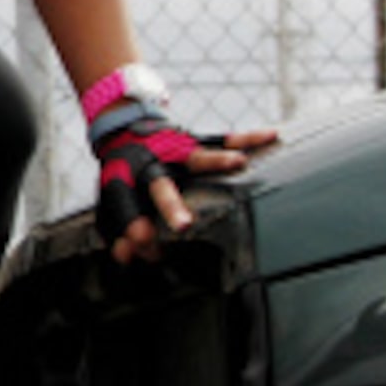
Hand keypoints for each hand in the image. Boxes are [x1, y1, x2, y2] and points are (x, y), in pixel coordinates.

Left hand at [95, 123, 276, 262]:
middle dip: (171, 205)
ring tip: (239, 163)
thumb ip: (120, 230)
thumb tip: (126, 256)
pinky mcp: (196, 141)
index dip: (132, 226)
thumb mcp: (114, 200)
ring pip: (198, 156)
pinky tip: (272, 136)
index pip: (126, 208)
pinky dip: (249, 138)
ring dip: (218, 160)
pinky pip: (225, 139)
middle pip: (160, 186)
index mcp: (127, 182)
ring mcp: (175, 151)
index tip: (143, 243)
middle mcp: (150, 165)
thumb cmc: (125, 173)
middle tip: (184, 226)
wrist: (125, 128)